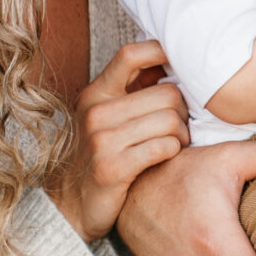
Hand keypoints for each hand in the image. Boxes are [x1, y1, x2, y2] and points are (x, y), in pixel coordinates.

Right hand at [48, 41, 187, 242]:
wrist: (71, 204)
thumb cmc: (100, 155)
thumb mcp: (107, 116)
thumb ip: (133, 89)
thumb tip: (166, 58)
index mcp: (96, 93)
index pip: (130, 55)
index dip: (160, 51)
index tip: (179, 63)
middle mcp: (96, 112)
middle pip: (166, 92)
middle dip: (184, 110)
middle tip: (182, 125)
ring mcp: (102, 140)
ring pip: (169, 120)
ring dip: (182, 134)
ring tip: (176, 143)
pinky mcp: (112, 168)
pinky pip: (164, 147)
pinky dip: (174, 151)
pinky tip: (167, 157)